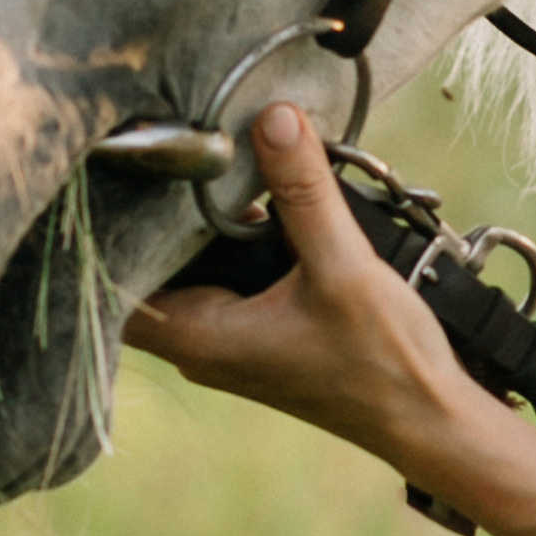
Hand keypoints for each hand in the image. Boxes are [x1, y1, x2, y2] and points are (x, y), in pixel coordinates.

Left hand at [125, 104, 506, 503]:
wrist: (427, 418)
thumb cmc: (382, 361)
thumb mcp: (343, 265)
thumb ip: (304, 191)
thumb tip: (271, 116)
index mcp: (197, 334)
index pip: (112, 275)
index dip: (109, 219)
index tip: (127, 159)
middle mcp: (198, 340)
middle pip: (146, 262)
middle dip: (162, 206)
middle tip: (180, 143)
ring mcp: (226, 338)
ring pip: (188, 266)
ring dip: (203, 221)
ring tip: (221, 157)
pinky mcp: (255, 331)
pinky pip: (223, 274)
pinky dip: (234, 238)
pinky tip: (262, 198)